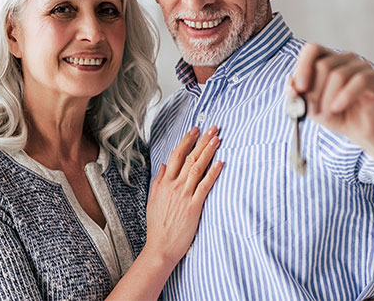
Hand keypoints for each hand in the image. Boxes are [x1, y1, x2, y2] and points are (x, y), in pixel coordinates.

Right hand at [144, 126, 222, 266]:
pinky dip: (213, 172)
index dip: (186, 141)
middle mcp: (173, 186)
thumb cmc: (158, 225)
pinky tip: (220, 162)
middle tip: (212, 127)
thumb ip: (159, 181)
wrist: (161, 246)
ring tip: (217, 138)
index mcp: (163, 183)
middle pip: (189, 157)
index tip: (195, 130)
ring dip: (208, 151)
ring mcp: (183, 195)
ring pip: (197, 167)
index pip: (176, 155)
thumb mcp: (153, 199)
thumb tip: (164, 166)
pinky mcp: (194, 206)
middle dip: (201, 140)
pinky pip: (205, 185)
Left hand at [292, 43, 373, 150]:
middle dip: (315, 93)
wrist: (361, 131)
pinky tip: (338, 108)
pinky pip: (358, 81)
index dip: (303, 66)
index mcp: (327, 60)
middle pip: (323, 65)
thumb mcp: (310, 106)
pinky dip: (344, 96)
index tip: (299, 88)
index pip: (312, 49)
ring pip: (338, 75)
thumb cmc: (336, 115)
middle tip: (315, 111)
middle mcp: (344, 59)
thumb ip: (298, 94)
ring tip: (328, 114)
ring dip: (328, 99)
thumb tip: (291, 83)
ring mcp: (361, 65)